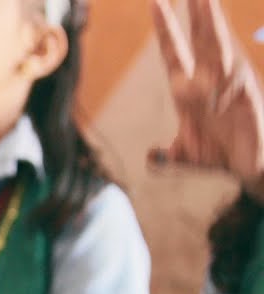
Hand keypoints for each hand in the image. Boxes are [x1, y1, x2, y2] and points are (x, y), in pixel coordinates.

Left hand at [151, 0, 263, 198]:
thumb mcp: (184, 157)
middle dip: (195, 13)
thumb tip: (153, 158)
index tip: (154, 3)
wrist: (250, 168)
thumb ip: (165, 158)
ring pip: (218, 48)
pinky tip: (211, 68)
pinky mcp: (246, 94)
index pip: (174, 52)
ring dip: (210, 24)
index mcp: (188, 89)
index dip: (165, 29)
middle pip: (200, 39)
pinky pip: (232, 77)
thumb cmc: (218, 154)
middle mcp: (210, 80)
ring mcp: (230, 84)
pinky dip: (222, 72)